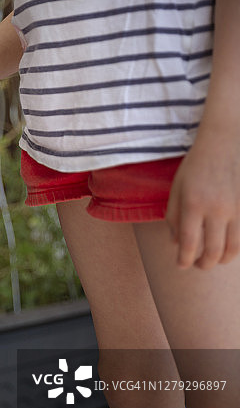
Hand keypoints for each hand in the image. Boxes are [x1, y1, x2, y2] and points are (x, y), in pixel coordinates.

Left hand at [166, 128, 239, 269]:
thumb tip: (176, 243)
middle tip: (198, 265)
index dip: (184, 259)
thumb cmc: (196, 166)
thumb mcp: (177, 188)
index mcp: (194, 204)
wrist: (226, 142)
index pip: (189, 243)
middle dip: (204, 264)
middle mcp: (217, 209)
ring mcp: (237, 208)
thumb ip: (174, 217)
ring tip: (214, 260)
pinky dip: (237, 246)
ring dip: (223, 259)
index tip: (181, 265)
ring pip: (234, 247)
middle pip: (214, 251)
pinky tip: (228, 246)